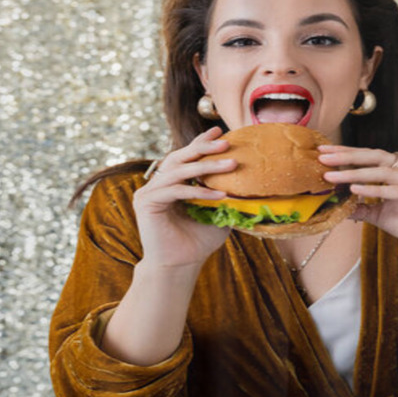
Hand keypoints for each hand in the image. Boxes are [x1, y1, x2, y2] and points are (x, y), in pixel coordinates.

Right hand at [132, 126, 237, 268]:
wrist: (180, 266)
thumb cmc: (198, 242)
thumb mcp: (218, 214)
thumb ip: (225, 194)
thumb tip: (251, 181)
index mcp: (172, 182)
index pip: (187, 157)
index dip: (201, 143)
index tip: (220, 130)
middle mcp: (158, 183)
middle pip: (180, 157)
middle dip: (204, 147)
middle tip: (227, 141)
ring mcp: (149, 191)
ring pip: (179, 170)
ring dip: (206, 166)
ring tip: (232, 163)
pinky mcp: (146, 202)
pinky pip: (176, 191)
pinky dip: (199, 191)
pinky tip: (221, 194)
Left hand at [319, 146, 397, 260]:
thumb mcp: (384, 215)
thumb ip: (365, 208)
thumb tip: (340, 206)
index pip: (374, 156)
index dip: (349, 152)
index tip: (325, 151)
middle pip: (378, 156)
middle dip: (348, 155)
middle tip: (323, 155)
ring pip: (385, 171)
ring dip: (355, 173)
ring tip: (332, 175)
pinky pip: (397, 191)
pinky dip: (375, 190)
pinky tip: (355, 190)